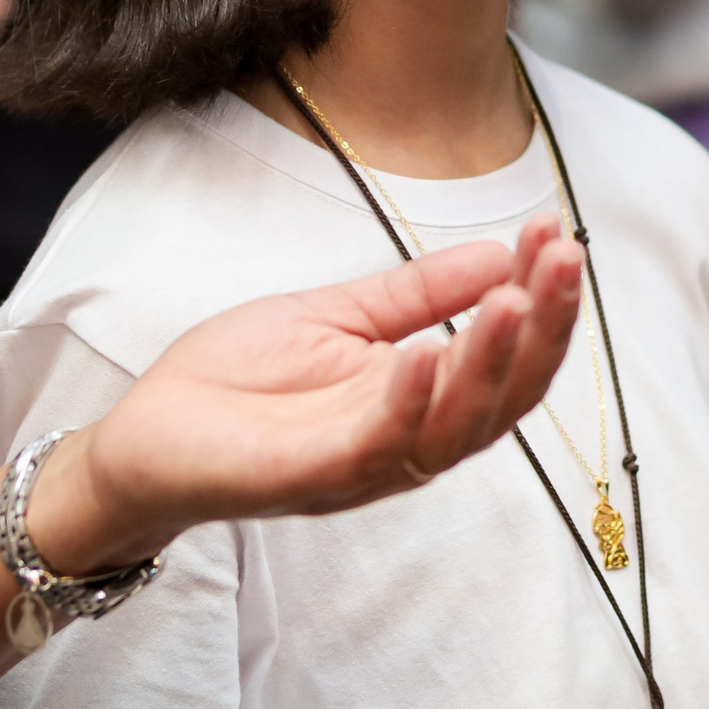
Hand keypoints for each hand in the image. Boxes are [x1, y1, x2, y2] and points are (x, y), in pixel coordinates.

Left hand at [27, 215, 586, 572]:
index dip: (541, 302)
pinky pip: (377, 446)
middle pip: (504, 400)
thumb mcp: (338, 316)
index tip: (558, 234)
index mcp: (419, 400)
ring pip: (456, 428)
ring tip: (517, 297)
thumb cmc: (236, 382)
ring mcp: (364, 462)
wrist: (144, 433)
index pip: (504, 357)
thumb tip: (499, 254)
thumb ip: (417, 295)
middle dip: (543, 329)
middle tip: (565, 258)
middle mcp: (408, 439)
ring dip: (492, 362)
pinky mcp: (312, 475)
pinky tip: (427, 351)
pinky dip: (408, 401)